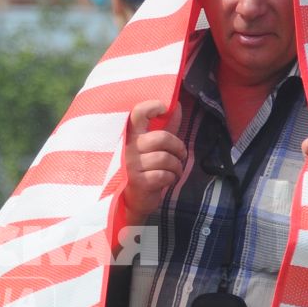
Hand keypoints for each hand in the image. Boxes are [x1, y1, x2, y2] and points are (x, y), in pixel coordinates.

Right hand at [121, 98, 187, 225]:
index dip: (153, 106)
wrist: (130, 200)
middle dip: (178, 147)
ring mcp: (131, 165)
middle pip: (161, 138)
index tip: (163, 109)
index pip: (138, 113)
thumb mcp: (153, 145)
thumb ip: (165, 126)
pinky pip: (164, 175)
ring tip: (175, 170)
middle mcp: (127, 148)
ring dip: (177, 165)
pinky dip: (171, 177)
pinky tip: (168, 179)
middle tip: (180, 154)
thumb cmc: (143, 168)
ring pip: (165, 158)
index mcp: (130, 135)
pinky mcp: (138, 181)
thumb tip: (178, 106)